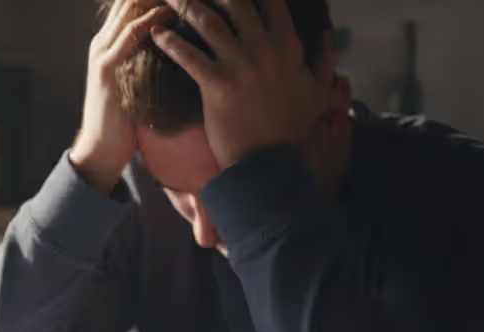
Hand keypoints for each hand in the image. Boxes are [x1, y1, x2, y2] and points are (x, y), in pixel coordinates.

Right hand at [71, 0, 175, 193]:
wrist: (101, 148)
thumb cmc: (124, 119)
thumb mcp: (135, 81)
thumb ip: (147, 61)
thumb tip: (177, 50)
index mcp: (108, 42)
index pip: (130, 2)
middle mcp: (102, 41)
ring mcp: (103, 53)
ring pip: (129, 8)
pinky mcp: (108, 68)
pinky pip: (130, 34)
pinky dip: (151, 20)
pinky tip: (171, 14)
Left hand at [153, 0, 335, 168]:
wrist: (269, 163)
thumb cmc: (291, 129)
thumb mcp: (318, 93)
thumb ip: (324, 60)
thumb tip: (327, 34)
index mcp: (289, 47)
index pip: (271, 2)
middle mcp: (265, 50)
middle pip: (235, 2)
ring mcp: (241, 66)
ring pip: (209, 22)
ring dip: (186, 5)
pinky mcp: (218, 86)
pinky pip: (189, 56)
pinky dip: (170, 42)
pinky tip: (156, 32)